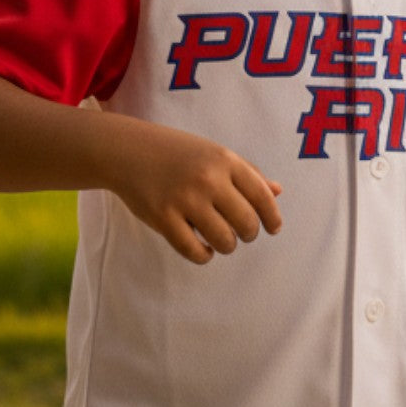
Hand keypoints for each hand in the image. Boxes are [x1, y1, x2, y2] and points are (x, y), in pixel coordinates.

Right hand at [103, 119, 282, 264]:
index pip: (262, 196)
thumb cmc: (177, 152)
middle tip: (243, 234)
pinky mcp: (163, 218)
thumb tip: (278, 191)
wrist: (128, 150)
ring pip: (224, 240)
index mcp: (225, 160)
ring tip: (221, 240)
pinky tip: (203, 249)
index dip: (272, 217)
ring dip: (227, 246)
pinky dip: (204, 256)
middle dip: (249, 234)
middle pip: (246, 223)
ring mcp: (185, 199)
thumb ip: (247, 172)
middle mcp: (208, 179)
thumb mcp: (214, 153)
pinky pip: (194, 251)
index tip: (273, 228)